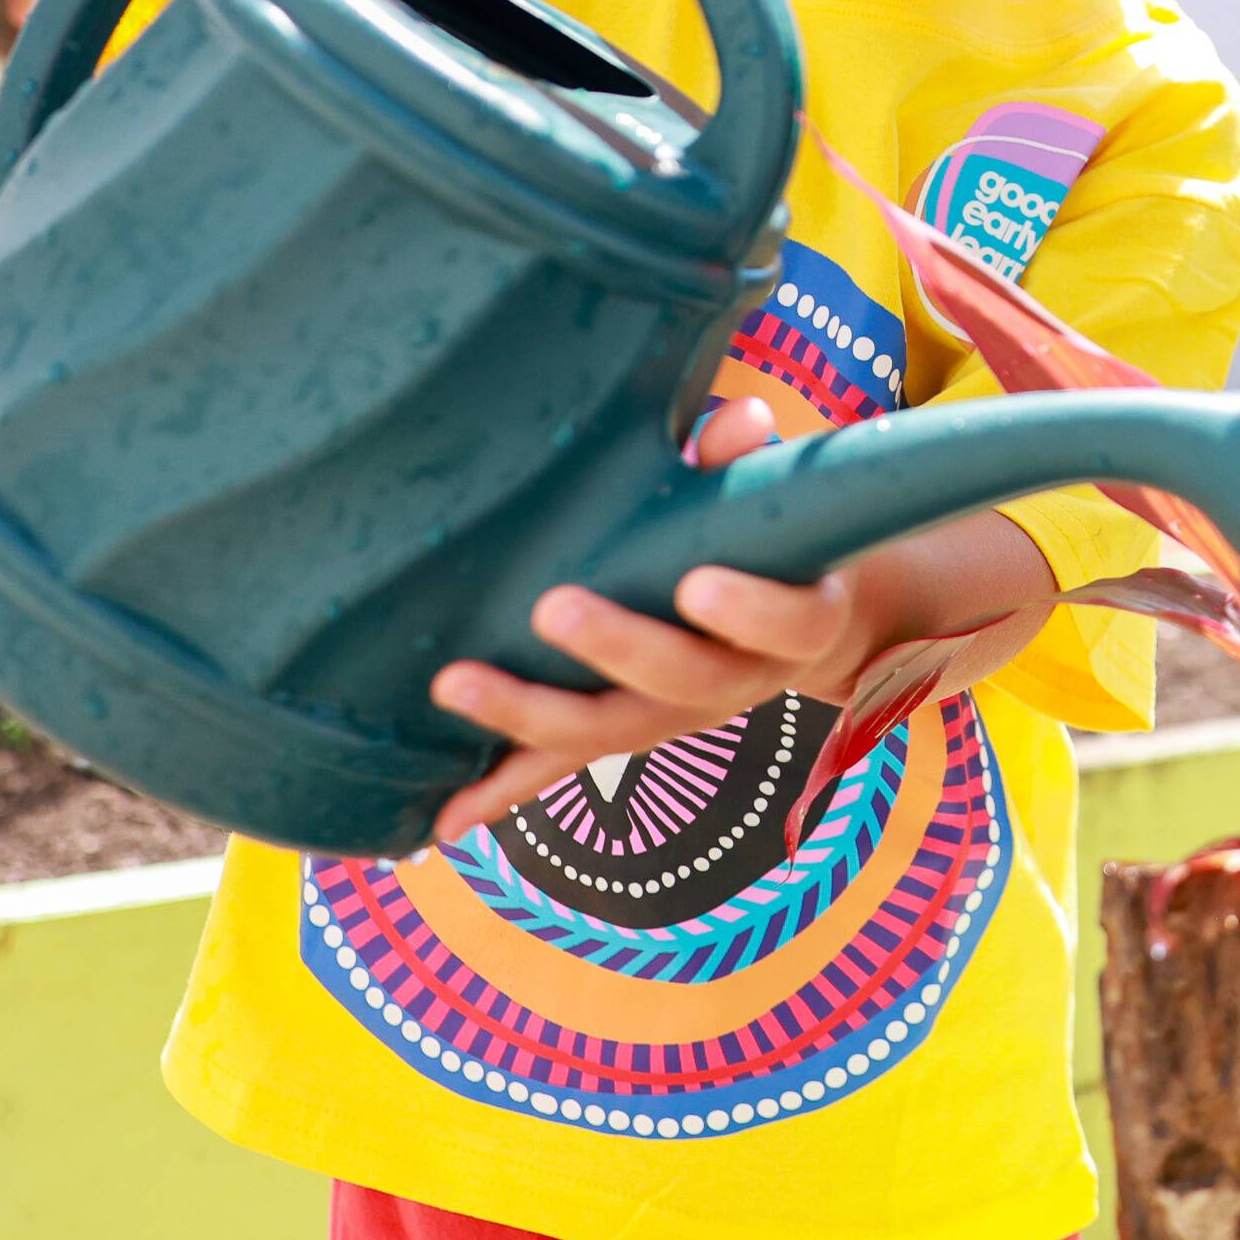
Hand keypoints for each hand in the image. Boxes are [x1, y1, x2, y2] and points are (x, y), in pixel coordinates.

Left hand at [423, 398, 869, 842]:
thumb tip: (743, 421)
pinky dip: (500, 792)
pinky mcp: (620, 734)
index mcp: (796, 623)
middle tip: (554, 607)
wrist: (794, 621)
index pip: (787, 624)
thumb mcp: (778, 499)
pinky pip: (558, 769)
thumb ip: (749, 465)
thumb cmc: (775, 539)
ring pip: (607, 733)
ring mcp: (674, 718)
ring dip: (530, 716)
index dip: (748, 611)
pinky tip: (444, 818)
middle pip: (683, 682)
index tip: (697, 583)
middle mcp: (738, 684)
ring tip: (458, 683)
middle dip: (617, 649)